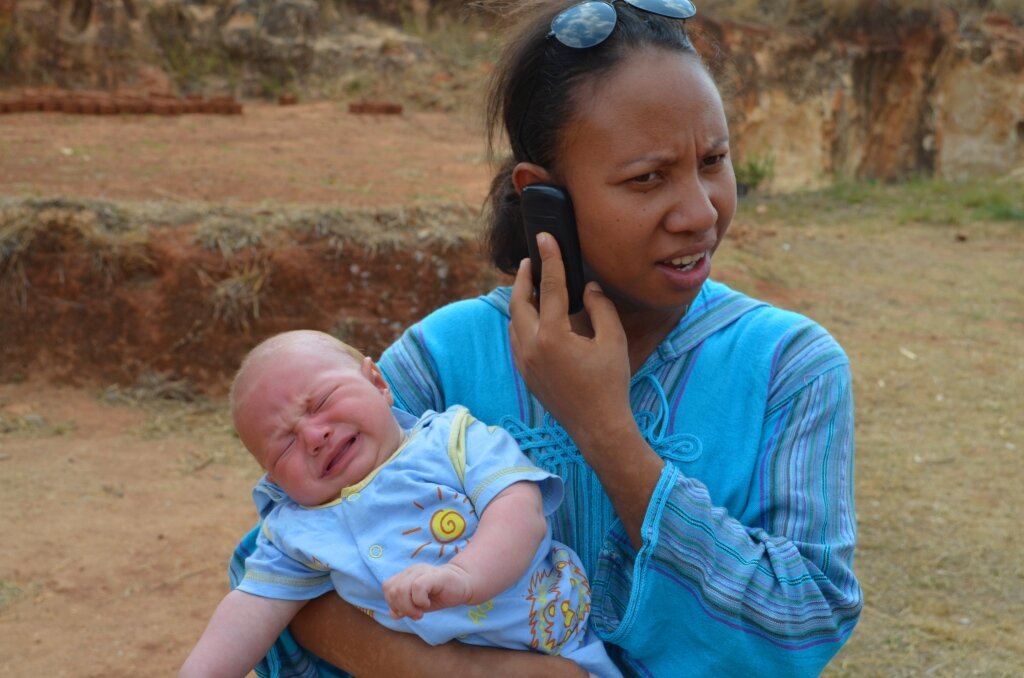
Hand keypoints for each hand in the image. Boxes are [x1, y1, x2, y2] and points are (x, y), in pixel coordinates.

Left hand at [383, 563, 472, 620]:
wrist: (464, 585)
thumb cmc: (440, 594)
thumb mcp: (419, 605)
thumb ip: (404, 608)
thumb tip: (393, 614)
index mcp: (406, 575)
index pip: (388, 587)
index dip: (393, 603)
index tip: (407, 612)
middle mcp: (412, 570)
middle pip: (392, 589)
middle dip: (401, 608)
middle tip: (416, 614)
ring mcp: (423, 571)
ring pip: (401, 589)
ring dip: (409, 607)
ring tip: (421, 611)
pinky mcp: (434, 576)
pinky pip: (417, 587)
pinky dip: (419, 601)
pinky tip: (427, 604)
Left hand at [508, 233, 632, 451]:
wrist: (598, 427)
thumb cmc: (610, 383)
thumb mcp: (614, 340)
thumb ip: (600, 307)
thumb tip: (587, 287)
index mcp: (553, 336)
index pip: (550, 287)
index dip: (549, 259)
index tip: (544, 238)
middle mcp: (531, 347)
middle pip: (517, 302)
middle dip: (521, 278)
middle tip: (529, 261)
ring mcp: (525, 362)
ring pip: (514, 322)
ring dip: (520, 302)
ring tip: (532, 287)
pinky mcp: (526, 374)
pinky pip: (516, 340)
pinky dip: (522, 323)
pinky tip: (535, 319)